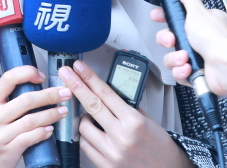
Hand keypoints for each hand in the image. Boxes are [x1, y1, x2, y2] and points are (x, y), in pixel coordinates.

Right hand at [0, 66, 68, 167]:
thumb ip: (9, 102)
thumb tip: (37, 89)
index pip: (8, 78)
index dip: (27, 73)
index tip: (41, 76)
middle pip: (26, 99)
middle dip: (49, 95)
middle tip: (64, 93)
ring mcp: (0, 134)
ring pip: (31, 120)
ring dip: (51, 114)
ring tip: (62, 111)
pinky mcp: (7, 150)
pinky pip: (29, 138)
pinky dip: (42, 133)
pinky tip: (50, 130)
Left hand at [58, 61, 192, 167]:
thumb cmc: (160, 146)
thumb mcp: (147, 120)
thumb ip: (126, 107)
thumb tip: (107, 95)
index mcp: (133, 121)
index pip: (105, 93)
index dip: (89, 77)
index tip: (79, 67)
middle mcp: (121, 136)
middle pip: (91, 105)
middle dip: (75, 86)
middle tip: (66, 74)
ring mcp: (112, 152)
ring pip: (83, 127)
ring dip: (83, 117)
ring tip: (91, 116)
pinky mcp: (106, 165)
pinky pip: (86, 146)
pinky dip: (86, 136)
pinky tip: (92, 132)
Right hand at [150, 0, 226, 96]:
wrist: (226, 66)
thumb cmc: (216, 39)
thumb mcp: (198, 12)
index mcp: (203, 23)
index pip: (178, 17)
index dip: (165, 17)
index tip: (157, 16)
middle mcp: (200, 40)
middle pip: (170, 38)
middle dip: (166, 40)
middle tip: (171, 40)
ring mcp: (198, 58)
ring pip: (171, 57)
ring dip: (174, 58)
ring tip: (184, 57)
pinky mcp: (195, 74)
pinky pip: (178, 73)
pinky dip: (181, 71)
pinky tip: (187, 68)